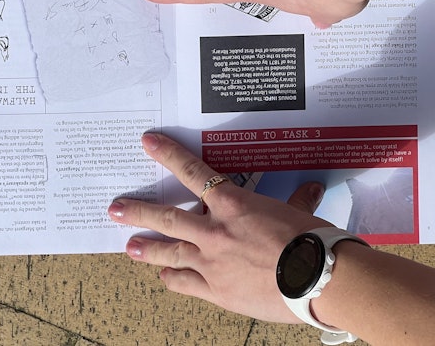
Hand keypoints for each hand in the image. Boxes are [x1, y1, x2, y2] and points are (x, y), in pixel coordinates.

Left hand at [109, 132, 329, 321]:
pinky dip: (173, 279)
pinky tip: (163, 277)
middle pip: (166, 217)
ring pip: (168, 252)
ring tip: (128, 246)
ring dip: (146, 248)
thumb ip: (297, 201)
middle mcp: (214, 231)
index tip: (148, 143)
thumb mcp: (301, 214)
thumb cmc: (313, 242)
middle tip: (115, 208)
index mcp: (232, 204)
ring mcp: (211, 262)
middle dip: (138, 211)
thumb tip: (312, 188)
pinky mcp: (216, 291)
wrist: (319, 280)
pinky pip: (185, 283)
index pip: (192, 172)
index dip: (167, 155)